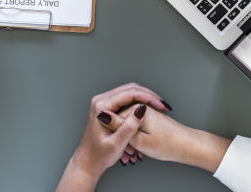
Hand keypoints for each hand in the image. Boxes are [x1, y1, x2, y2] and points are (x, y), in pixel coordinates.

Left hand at [56, 83, 170, 191]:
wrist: (88, 161)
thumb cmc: (99, 155)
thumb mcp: (116, 144)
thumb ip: (128, 127)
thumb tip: (141, 109)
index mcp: (101, 107)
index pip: (129, 94)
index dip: (148, 98)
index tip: (161, 105)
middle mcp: (100, 101)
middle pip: (129, 89)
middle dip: (148, 95)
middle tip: (163, 105)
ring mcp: (103, 102)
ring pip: (129, 92)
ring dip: (145, 97)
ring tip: (159, 107)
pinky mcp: (107, 107)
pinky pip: (126, 98)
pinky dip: (139, 101)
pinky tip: (149, 109)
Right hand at [100, 106, 231, 171]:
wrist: (187, 145)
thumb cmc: (168, 145)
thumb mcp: (139, 141)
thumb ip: (120, 128)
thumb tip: (103, 115)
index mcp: (136, 108)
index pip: (112, 116)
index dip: (112, 132)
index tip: (117, 144)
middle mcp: (140, 105)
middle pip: (119, 117)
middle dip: (120, 133)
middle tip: (126, 149)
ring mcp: (145, 109)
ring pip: (127, 121)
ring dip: (127, 135)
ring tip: (133, 150)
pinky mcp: (149, 115)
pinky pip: (135, 123)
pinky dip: (134, 134)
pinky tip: (138, 146)